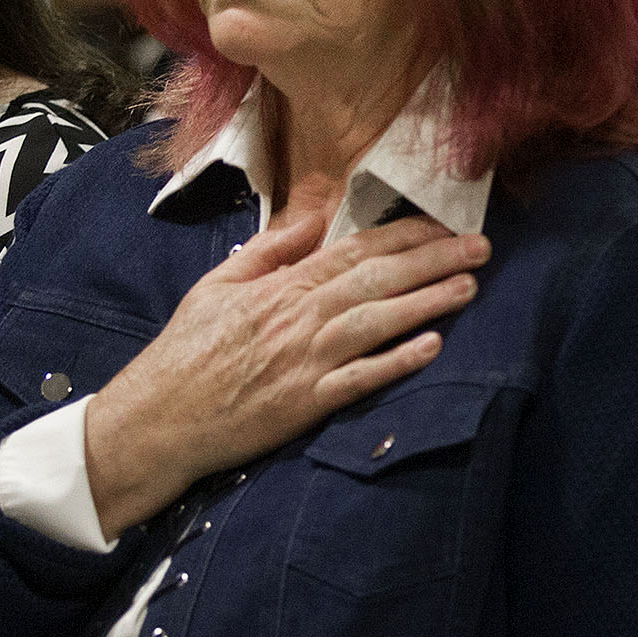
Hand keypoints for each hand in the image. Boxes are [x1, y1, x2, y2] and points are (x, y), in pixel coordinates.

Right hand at [82, 214, 489, 537]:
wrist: (157, 418)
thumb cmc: (187, 351)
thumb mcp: (219, 284)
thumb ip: (270, 249)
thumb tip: (314, 218)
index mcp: (280, 287)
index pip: (353, 250)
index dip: (404, 236)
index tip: (443, 224)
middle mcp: (298, 318)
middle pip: (376, 279)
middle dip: (433, 260)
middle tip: (480, 247)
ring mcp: (304, 361)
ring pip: (376, 322)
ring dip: (427, 303)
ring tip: (470, 287)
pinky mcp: (305, 404)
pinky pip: (360, 379)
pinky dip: (396, 362)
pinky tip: (432, 347)